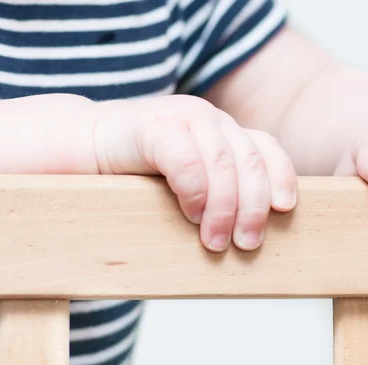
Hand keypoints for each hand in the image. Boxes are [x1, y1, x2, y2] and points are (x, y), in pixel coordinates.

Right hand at [94, 95, 296, 251]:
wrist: (82, 147)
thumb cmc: (138, 175)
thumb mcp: (187, 182)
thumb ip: (217, 192)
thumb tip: (249, 234)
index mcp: (222, 131)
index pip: (265, 148)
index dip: (281, 177)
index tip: (284, 209)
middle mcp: (209, 119)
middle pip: (249, 161)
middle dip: (253, 207)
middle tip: (247, 244)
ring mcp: (184, 116)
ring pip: (222, 164)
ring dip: (224, 209)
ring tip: (217, 242)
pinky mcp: (155, 124)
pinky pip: (187, 161)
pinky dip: (194, 192)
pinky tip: (190, 215)